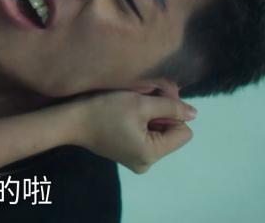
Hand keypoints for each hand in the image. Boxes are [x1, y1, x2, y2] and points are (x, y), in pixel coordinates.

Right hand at [71, 91, 196, 173]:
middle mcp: (146, 163)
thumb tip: (194, 114)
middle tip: (141, 100)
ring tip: (130, 107)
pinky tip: (123, 116)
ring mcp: (135, 160)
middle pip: (171, 134)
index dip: (171, 114)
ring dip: (149, 117)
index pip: (184, 132)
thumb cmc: (104, 110)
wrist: (70, 120)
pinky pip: (145, 137)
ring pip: (158, 134)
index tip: (152, 103)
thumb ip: (171, 107)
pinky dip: (139, 124)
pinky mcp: (125, 154)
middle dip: (160, 115)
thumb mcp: (141, 103)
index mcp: (152, 154)